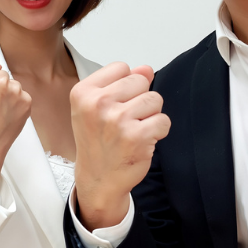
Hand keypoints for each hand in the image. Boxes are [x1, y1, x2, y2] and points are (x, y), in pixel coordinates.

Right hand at [0, 63, 31, 198]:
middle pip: (4, 75)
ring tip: (1, 109)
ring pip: (15, 85)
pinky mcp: (26, 101)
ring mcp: (15, 91)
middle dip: (0, 85)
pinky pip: (23, 96)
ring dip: (10, 93)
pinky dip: (18, 103)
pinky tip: (9, 113)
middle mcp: (0, 82)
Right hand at [70, 62, 169, 230]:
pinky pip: (163, 120)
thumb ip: (122, 83)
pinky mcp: (137, 137)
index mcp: (83, 92)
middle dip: (139, 98)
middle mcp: (98, 103)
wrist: (98, 179)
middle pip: (140, 81)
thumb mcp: (97, 107)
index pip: (121, 67)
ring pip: (155, 99)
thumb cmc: (97, 141)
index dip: (125, 85)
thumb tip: (146, 68)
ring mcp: (117, 120)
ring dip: (150, 115)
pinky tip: (142, 140)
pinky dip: (158, 131)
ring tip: (134, 129)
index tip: (115, 103)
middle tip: (125, 119)